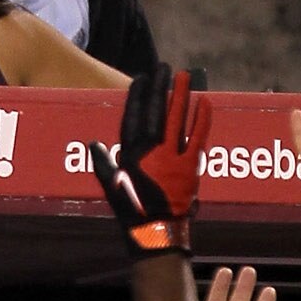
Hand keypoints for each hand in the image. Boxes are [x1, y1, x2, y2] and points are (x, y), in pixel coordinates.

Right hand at [91, 64, 211, 254]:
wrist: (155, 233)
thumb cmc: (132, 211)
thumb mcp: (112, 186)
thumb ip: (104, 163)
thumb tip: (94, 144)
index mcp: (131, 155)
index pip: (133, 117)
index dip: (137, 96)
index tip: (142, 77)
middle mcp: (151, 153)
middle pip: (156, 112)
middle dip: (161, 87)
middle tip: (165, 66)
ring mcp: (172, 159)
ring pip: (177, 120)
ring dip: (181, 95)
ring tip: (185, 75)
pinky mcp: (190, 168)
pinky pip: (198, 138)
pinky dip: (202, 120)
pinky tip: (205, 101)